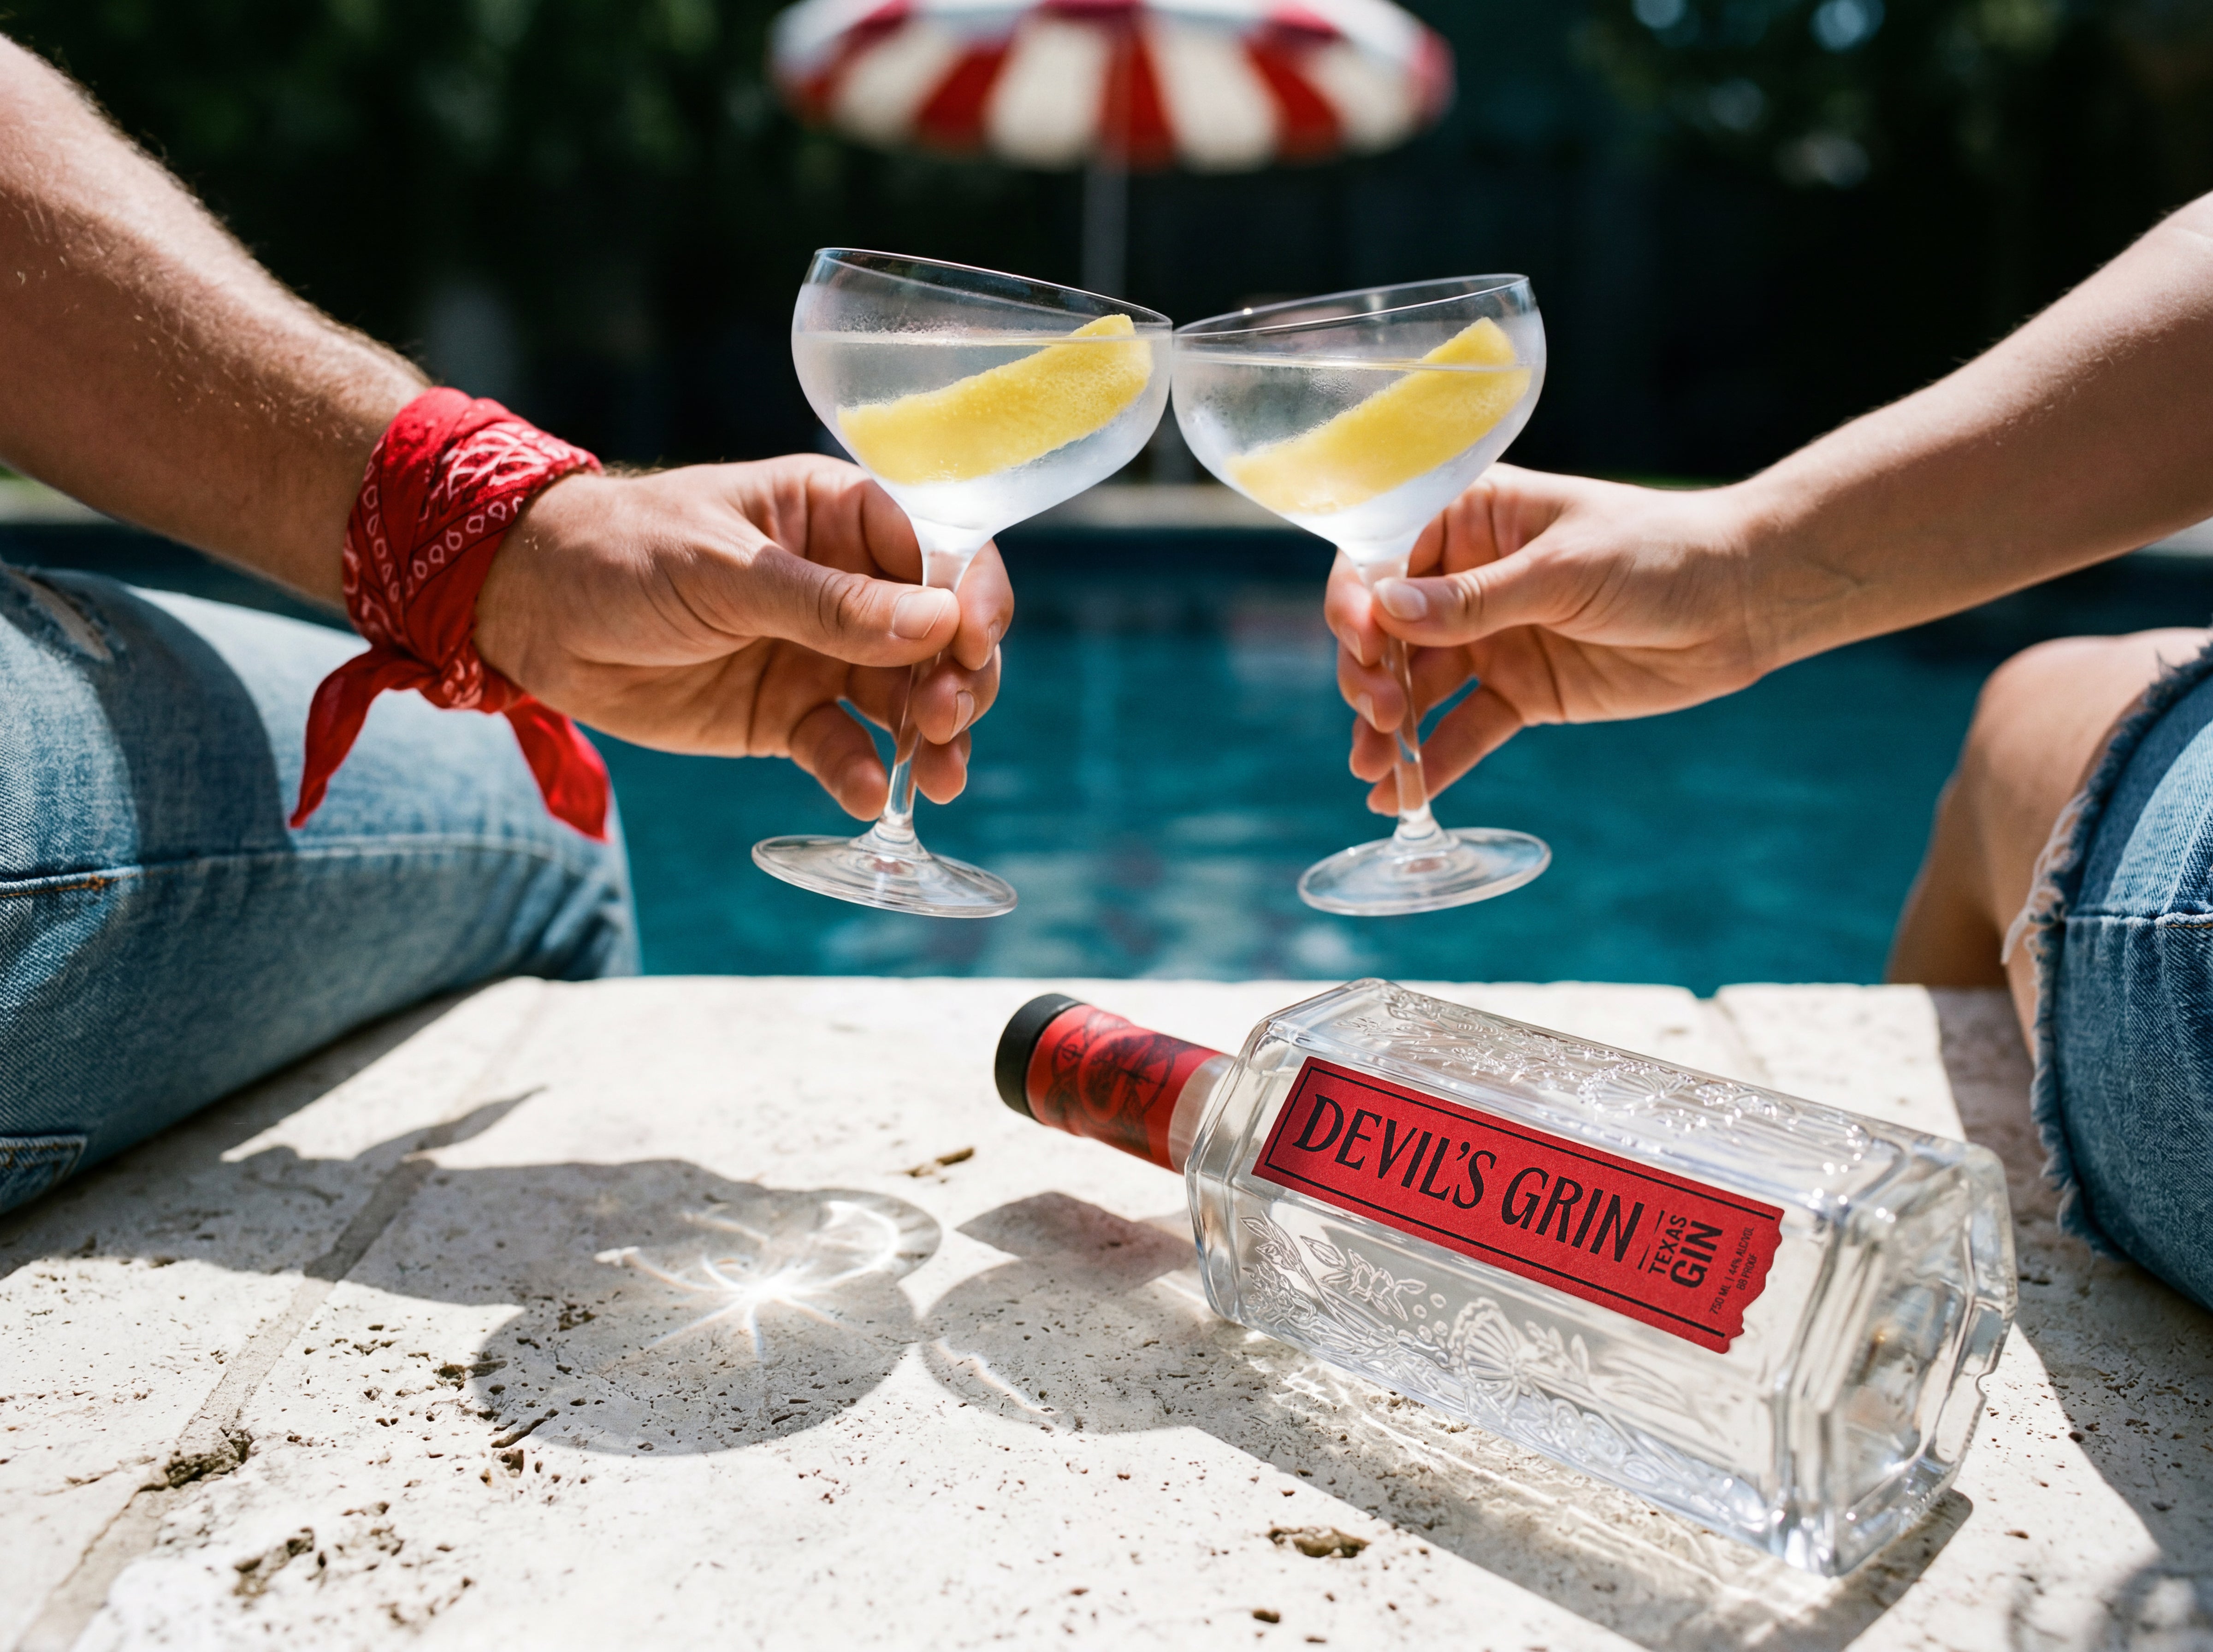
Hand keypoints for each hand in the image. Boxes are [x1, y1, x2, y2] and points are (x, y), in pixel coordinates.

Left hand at [474, 454, 1009, 818]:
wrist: (531, 614)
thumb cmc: (624, 553)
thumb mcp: (724, 569)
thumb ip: (828, 603)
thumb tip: (935, 623)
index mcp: (841, 517)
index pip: (940, 550)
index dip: (970, 597)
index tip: (973, 644)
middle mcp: (848, 586)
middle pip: (939, 636)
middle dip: (957, 680)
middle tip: (942, 721)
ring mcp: (822, 655)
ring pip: (907, 699)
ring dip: (930, 739)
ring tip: (936, 777)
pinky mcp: (788, 717)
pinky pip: (845, 748)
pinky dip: (863, 774)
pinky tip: (868, 796)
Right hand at [1327, 465, 1778, 811]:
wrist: (1743, 602)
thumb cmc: (1660, 552)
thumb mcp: (1564, 569)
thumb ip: (1475, 598)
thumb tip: (1386, 609)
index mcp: (1469, 519)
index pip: (1381, 555)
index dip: (1357, 600)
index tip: (1362, 642)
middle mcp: (1466, 579)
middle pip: (1386, 630)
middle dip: (1369, 674)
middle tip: (1380, 714)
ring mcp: (1490, 639)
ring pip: (1416, 686)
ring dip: (1388, 728)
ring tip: (1372, 770)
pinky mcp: (1520, 693)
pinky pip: (1464, 729)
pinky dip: (1434, 761)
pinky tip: (1401, 796)